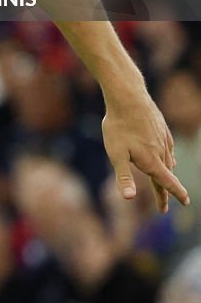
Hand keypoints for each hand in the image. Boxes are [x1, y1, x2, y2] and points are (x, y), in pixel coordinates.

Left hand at [102, 84, 188, 212]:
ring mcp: (162, 138)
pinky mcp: (161, 126)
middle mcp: (161, 151)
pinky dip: (168, 154)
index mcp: (152, 161)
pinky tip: (168, 155)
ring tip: (168, 181)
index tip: (186, 202)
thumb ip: (123, 177)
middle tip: (164, 206)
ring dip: (168, 172)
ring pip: (168, 159)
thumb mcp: (116, 153)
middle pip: (166, 174)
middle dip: (166, 191)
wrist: (127, 96)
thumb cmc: (118, 126)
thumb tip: (129, 199)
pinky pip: (167, 145)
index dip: (176, 194)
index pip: (167, 183)